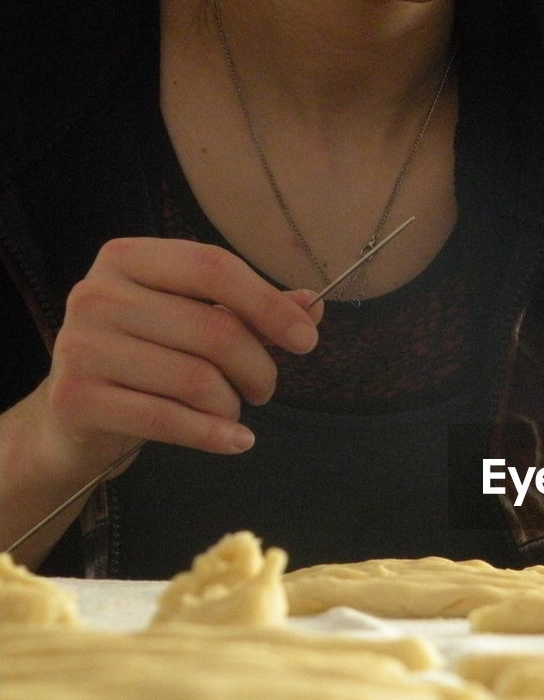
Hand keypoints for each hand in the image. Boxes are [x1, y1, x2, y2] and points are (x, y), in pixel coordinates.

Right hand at [37, 237, 321, 478]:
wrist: (74, 417)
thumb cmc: (146, 361)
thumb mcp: (193, 324)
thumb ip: (250, 312)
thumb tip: (313, 306)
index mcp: (126, 259)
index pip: (213, 267)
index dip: (269, 305)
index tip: (306, 340)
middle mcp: (96, 294)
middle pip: (214, 329)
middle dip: (259, 368)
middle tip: (264, 389)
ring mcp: (82, 346)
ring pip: (197, 379)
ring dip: (232, 405)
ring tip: (231, 411)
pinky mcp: (77, 398)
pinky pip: (169, 419)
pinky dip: (214, 435)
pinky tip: (237, 441)